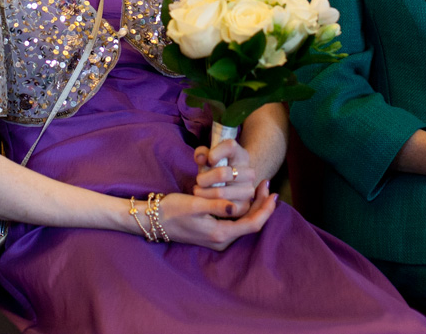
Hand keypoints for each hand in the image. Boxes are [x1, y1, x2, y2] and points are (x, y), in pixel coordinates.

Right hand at [153, 182, 277, 250]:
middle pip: (251, 224)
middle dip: (261, 205)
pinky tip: (243, 197)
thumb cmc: (172, 210)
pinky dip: (243, 209)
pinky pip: (235, 222)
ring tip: (259, 188)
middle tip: (267, 185)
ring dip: (253, 206)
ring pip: (243, 223)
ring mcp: (217, 238)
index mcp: (220, 234)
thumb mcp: (194, 205)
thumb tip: (236, 206)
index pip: (253, 224)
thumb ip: (216, 206)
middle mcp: (221, 240)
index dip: (265, 209)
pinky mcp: (213, 233)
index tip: (272, 193)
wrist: (153, 221)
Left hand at [193, 140, 258, 213]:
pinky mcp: (244, 206)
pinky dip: (210, 205)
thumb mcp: (209, 158)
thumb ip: (202, 153)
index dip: (215, 153)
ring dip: (204, 194)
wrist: (230, 187)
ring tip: (199, 191)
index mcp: (241, 155)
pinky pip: (223, 208)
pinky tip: (206, 201)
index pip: (230, 146)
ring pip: (220, 193)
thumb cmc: (216, 169)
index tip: (208, 160)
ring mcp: (248, 190)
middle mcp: (249, 172)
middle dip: (204, 179)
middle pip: (222, 173)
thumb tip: (201, 158)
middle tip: (198, 181)